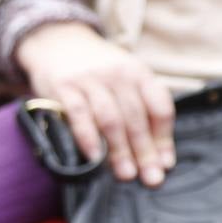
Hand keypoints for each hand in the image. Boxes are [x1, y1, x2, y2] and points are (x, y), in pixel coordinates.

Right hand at [16, 23, 175, 185]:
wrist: (57, 43)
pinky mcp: (64, 88)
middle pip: (136, 118)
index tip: (165, 164)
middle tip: (150, 179)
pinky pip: (79, 116)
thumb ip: (139, 107)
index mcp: (139, 73)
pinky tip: (95, 158)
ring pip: (111, 120)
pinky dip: (88, 138)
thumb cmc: (95, 70)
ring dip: (119, 150)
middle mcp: (118, 74)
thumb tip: (156, 152)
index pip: (160, 108)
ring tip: (126, 174)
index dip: (164, 138)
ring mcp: (90, 80)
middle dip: (144, 152)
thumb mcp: (123, 78)